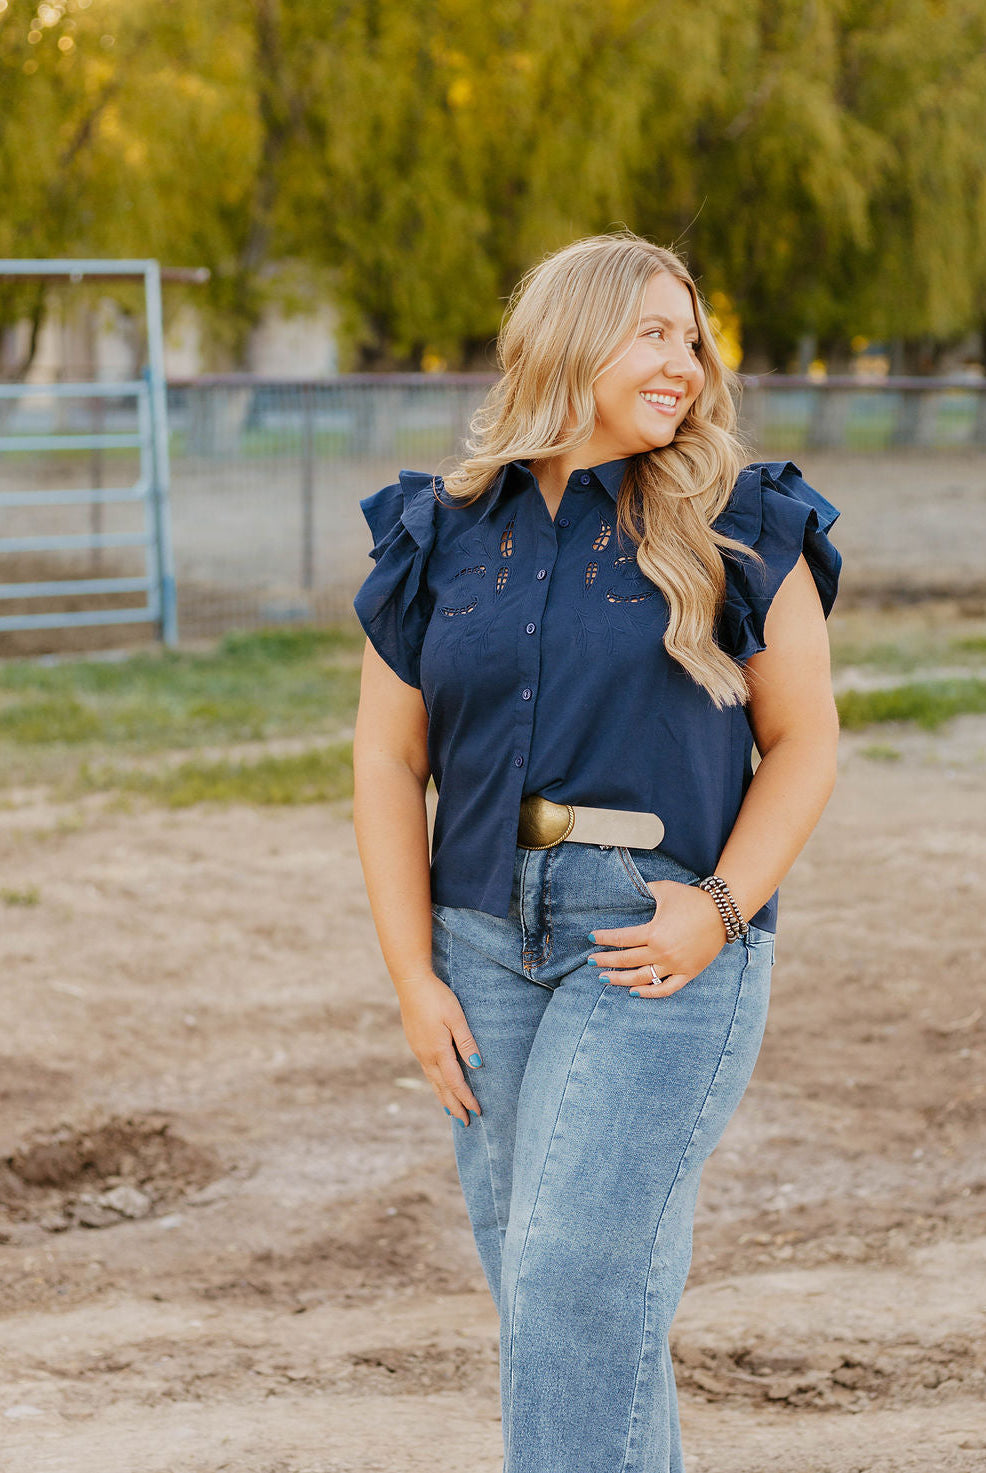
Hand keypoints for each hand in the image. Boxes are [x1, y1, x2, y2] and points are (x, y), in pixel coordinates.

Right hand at [396, 972, 482, 1124]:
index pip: (455, 1082)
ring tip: (452, 1111)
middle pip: (442, 1087)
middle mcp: (426, 1055)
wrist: (411, 982)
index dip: (466, 1098)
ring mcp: (418, 1050)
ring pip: (433, 1081)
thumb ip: (466, 1042)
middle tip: (465, 1123)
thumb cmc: (437, 997)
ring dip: (443, 1097)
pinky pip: (427, 1070)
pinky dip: (435, 1083)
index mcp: (438, 1050)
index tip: (477, 1111)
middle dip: (454, 1106)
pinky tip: (438, 1084)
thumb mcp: (456, 1017)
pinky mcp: (415, 1043)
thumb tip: (476, 1066)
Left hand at [588, 880, 726, 997]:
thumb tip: (628, 888)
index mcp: (654, 932)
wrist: (722, 911)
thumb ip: (644, 891)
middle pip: (627, 960)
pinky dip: (649, 993)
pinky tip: (634, 992)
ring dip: (620, 980)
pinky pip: (666, 989)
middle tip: (591, 961)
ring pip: (641, 978)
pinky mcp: (688, 972)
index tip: (591, 938)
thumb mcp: (664, 889)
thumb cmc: (692, 899)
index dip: (604, 939)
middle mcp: (662, 952)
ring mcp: (675, 965)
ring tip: (605, 978)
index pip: (622, 939)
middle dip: (606, 961)